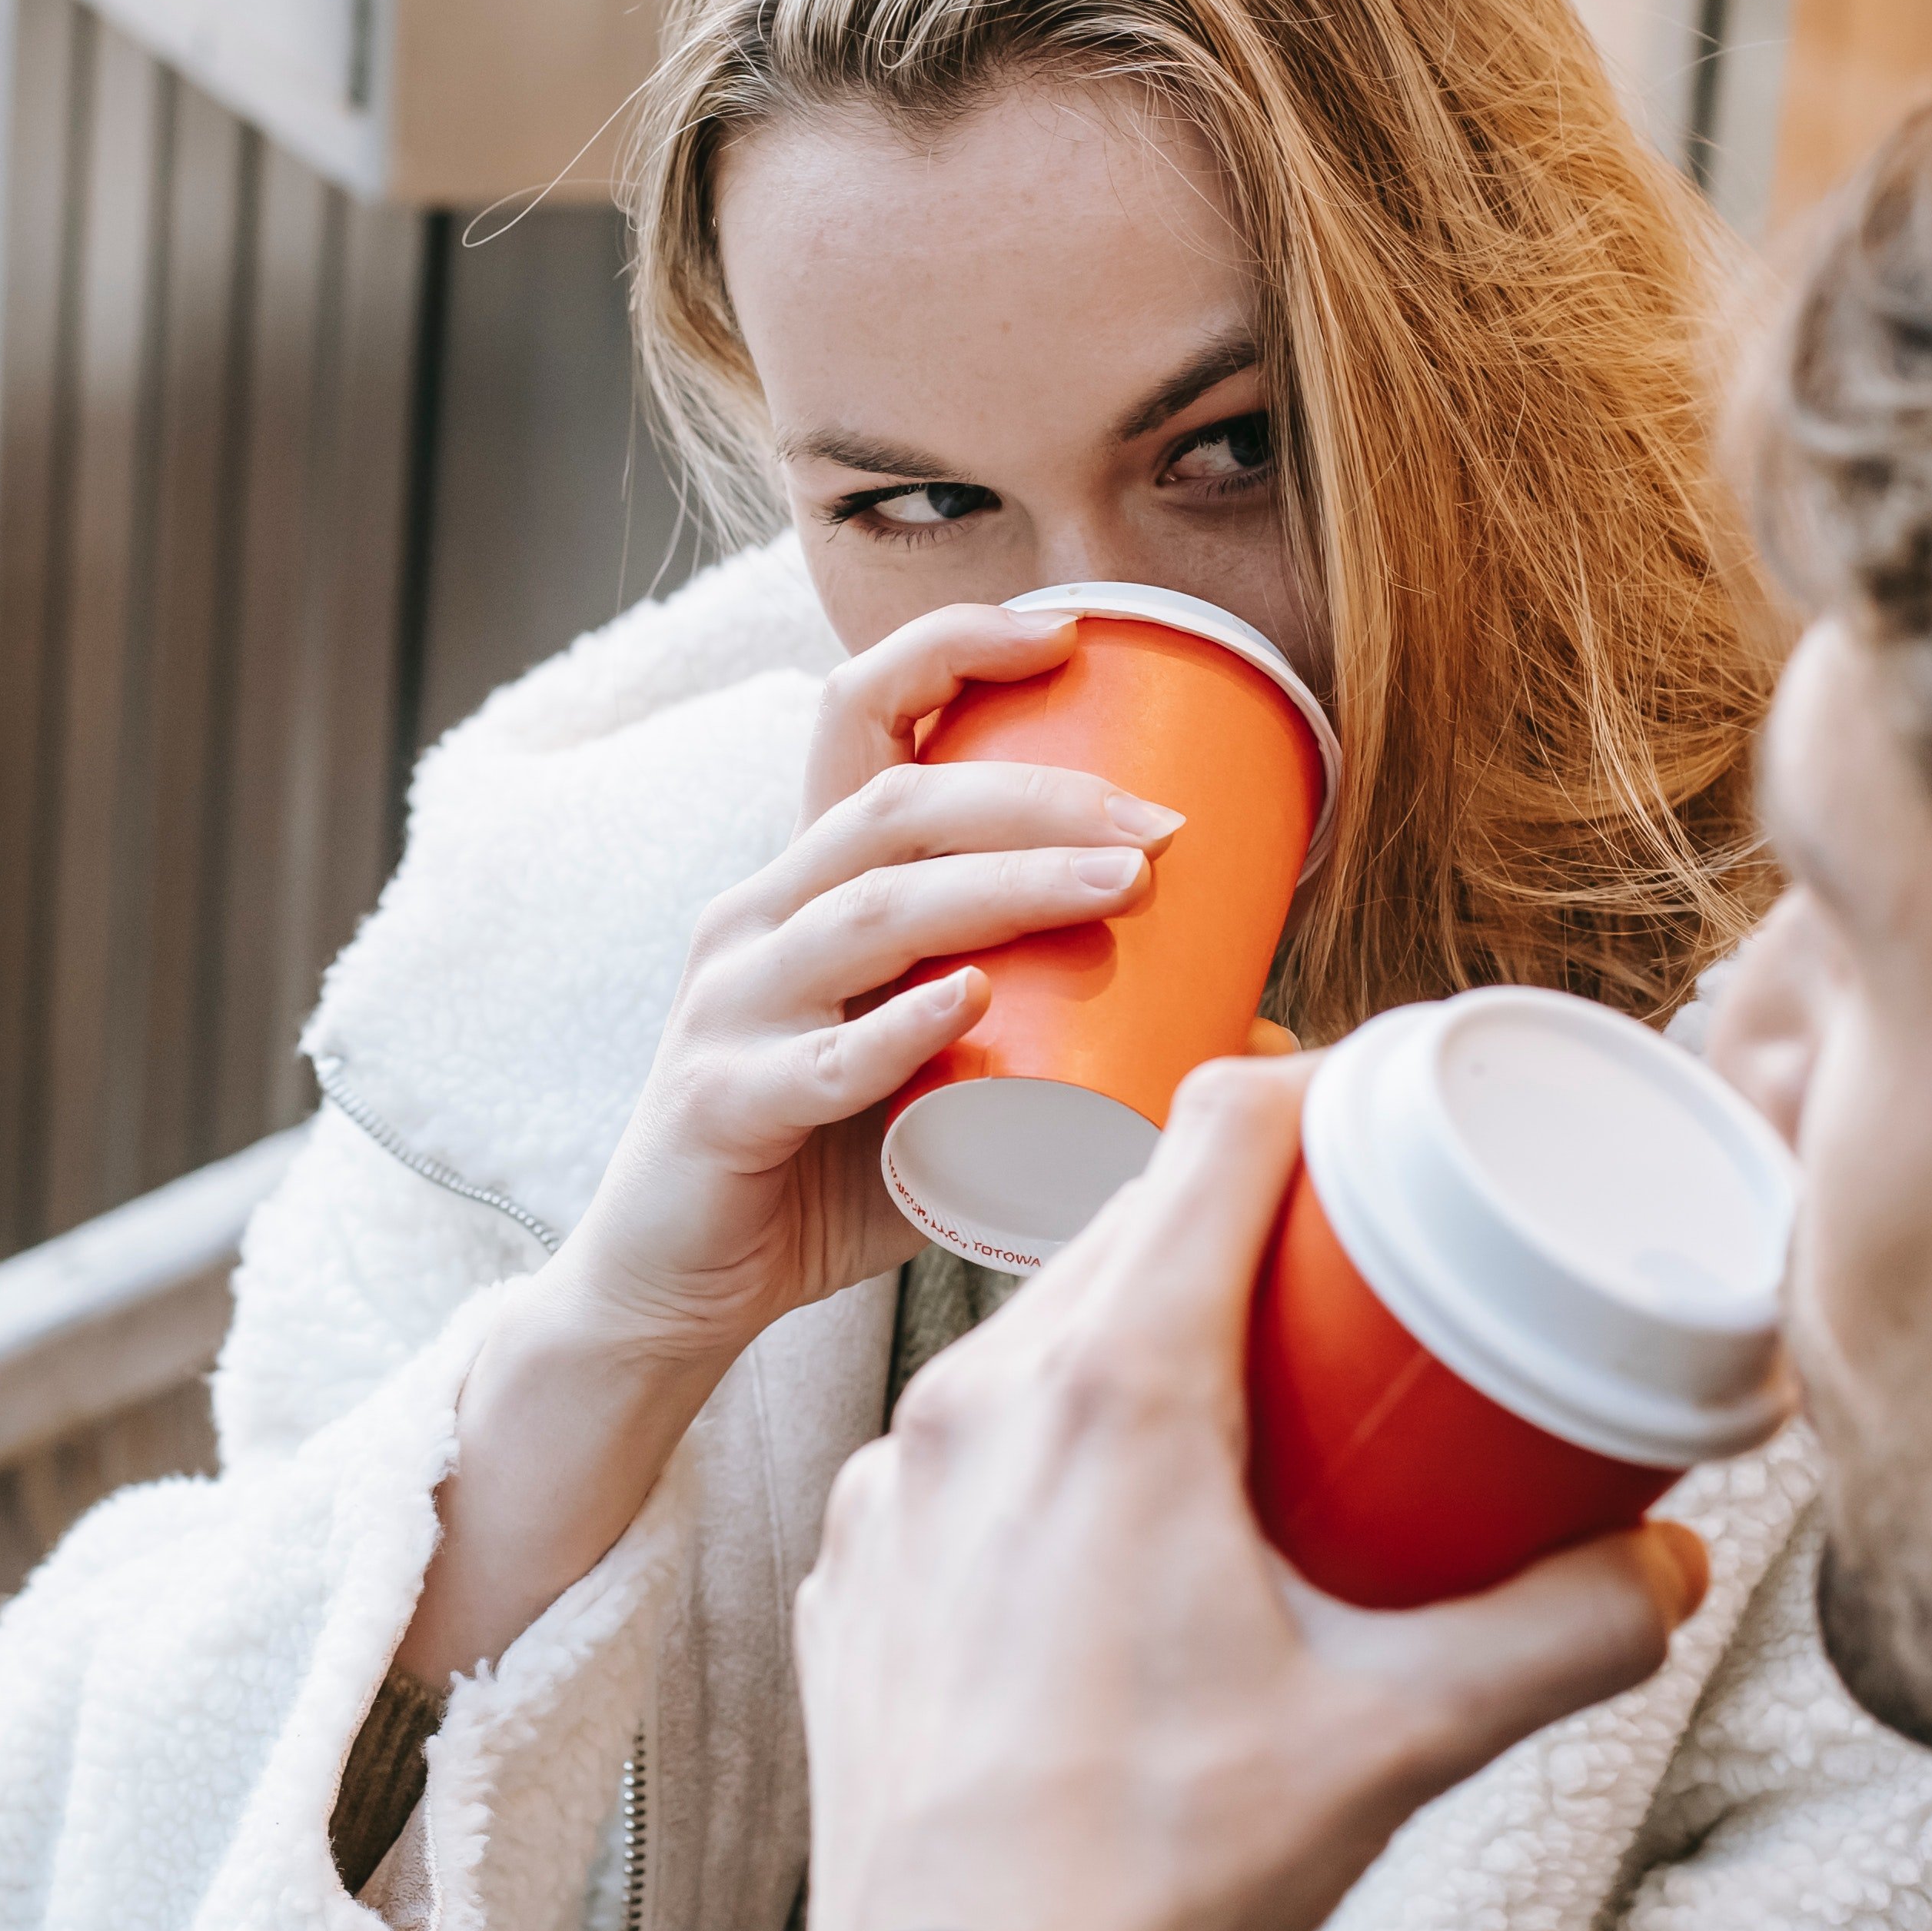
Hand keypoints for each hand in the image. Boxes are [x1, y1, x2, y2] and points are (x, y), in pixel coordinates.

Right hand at [400, 604, 1172, 1688]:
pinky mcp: (717, 1104)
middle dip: (1034, 791)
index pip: (858, 718)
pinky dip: (894, 1031)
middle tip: (1161, 822)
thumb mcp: (959, 1086)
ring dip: (1001, 888)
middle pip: (892, 803)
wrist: (677, 1297)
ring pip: (868, 911)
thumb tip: (1254, 1031)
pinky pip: (812, 1057)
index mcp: (808, 884)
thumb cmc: (831, 1177)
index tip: (1068, 633)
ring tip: (1116, 883)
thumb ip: (1075, 1044)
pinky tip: (967, 1010)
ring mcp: (729, 1009)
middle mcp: (758, 919)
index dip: (951, 651)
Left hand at [796, 1055, 1711, 1930]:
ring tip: (1234, 1413)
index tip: (1374, 1102)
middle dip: (1241, 1227)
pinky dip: (1039, 1447)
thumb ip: (1560, 1633)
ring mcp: (896, 1473)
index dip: (1307, 1084)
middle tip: (1341, 1279)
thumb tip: (1669, 1562)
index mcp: (1118, 1390)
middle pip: (1127, 1225)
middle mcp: (983, 1395)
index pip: (1214, 1133)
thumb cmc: (1157, 1861)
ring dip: (1135, 1334)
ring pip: (1034, 1331)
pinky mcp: (851, 1554)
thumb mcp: (1398, 1737)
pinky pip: (959, 1441)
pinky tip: (1102, 1537)